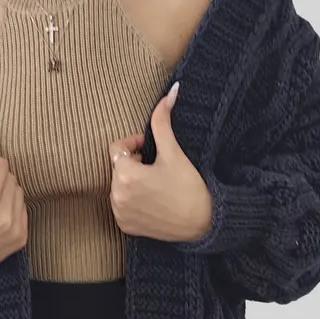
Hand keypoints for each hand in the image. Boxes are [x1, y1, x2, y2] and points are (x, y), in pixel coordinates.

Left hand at [107, 83, 213, 243]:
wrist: (203, 223)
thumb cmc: (189, 187)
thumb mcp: (174, 152)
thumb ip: (163, 122)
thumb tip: (170, 91)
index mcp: (126, 175)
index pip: (117, 147)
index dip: (135, 144)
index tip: (151, 148)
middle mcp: (117, 195)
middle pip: (118, 167)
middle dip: (134, 163)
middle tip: (157, 167)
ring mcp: (120, 213)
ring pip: (119, 186)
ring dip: (132, 181)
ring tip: (156, 184)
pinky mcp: (125, 227)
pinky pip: (121, 205)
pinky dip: (132, 200)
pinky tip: (153, 201)